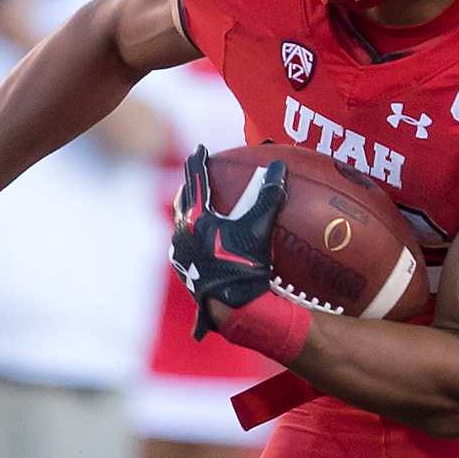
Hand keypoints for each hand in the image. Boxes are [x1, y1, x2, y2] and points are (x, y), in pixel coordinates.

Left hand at [169, 147, 284, 339]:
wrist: (231, 308)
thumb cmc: (245, 268)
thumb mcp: (260, 230)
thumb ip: (270, 197)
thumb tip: (279, 167)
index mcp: (196, 218)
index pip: (196, 181)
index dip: (198, 162)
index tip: (200, 149)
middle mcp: (182, 233)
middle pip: (182, 201)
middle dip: (188, 185)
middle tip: (193, 175)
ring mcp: (180, 254)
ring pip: (179, 223)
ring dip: (186, 210)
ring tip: (193, 204)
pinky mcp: (183, 271)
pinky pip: (183, 245)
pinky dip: (190, 234)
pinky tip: (197, 240)